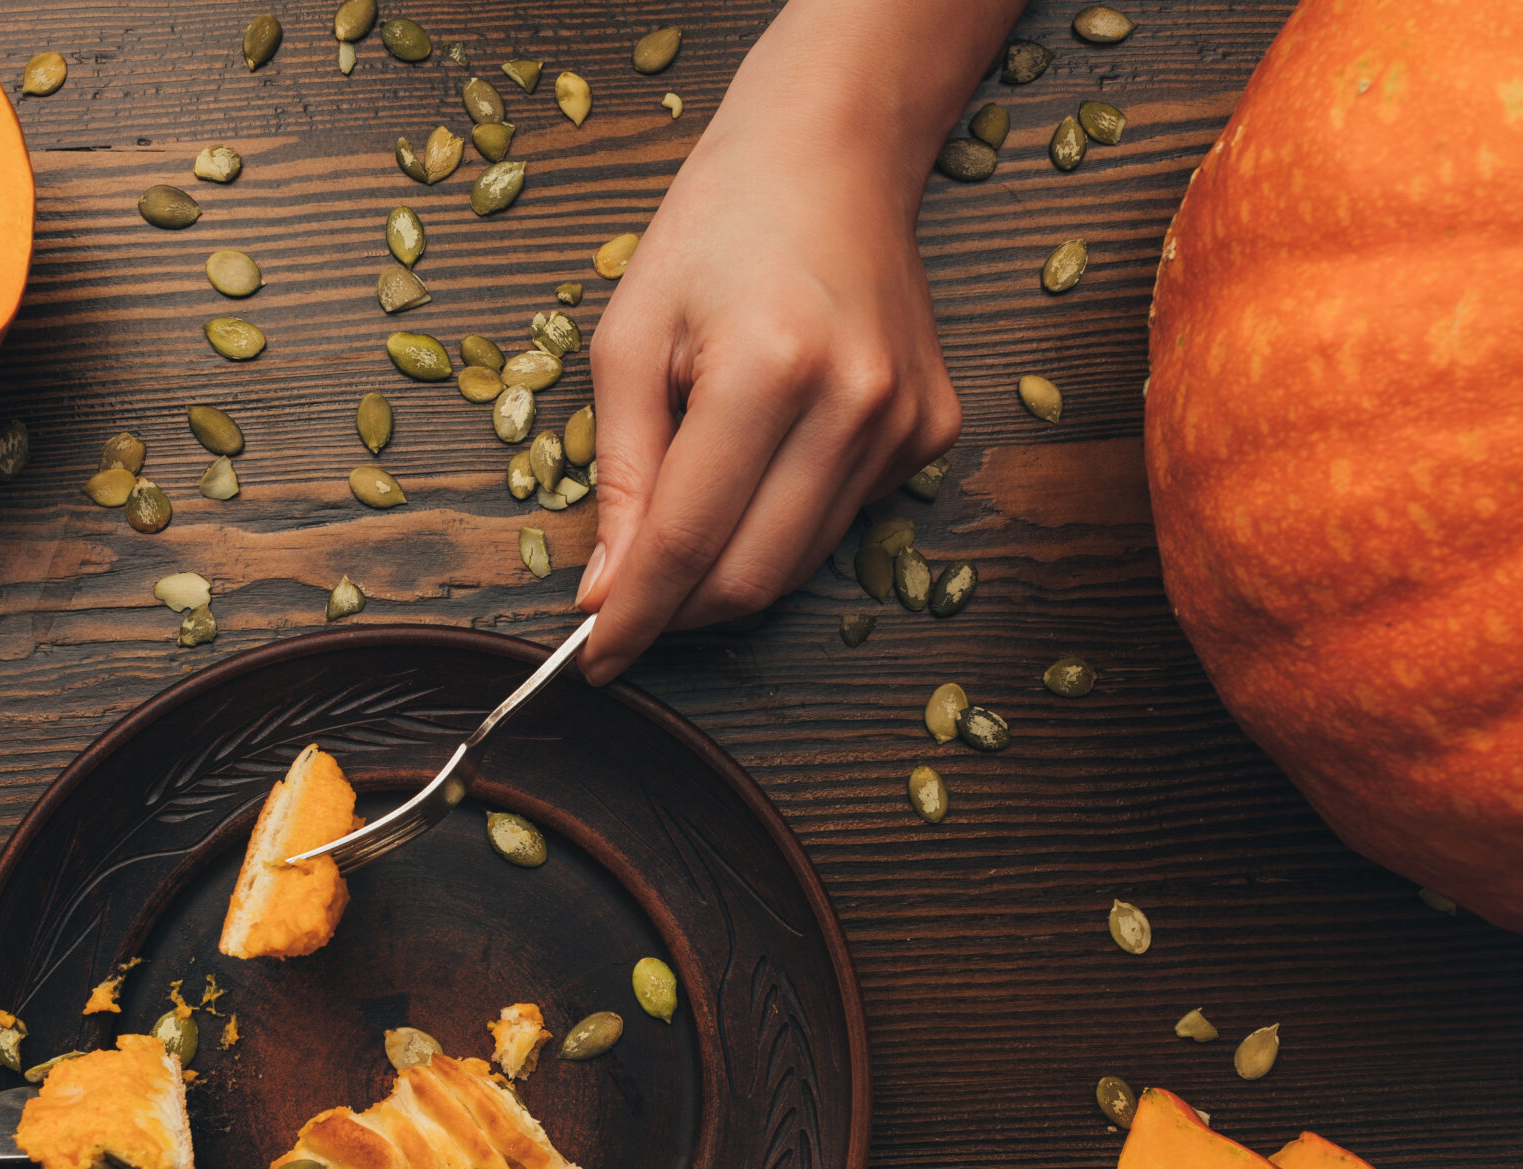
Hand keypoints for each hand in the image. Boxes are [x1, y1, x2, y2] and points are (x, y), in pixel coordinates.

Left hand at [577, 0, 1022, 681]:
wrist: (833, 156)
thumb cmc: (717, 231)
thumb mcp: (630, 338)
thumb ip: (621, 474)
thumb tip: (607, 591)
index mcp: (768, 370)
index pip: (688, 541)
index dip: (634, 615)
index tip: (593, 658)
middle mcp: (853, 405)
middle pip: (753, 576)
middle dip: (679, 612)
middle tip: (625, 607)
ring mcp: (904, 424)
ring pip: (798, 562)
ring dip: (728, 572)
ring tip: (686, 519)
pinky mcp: (930, 432)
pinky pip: (839, 522)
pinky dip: (781, 524)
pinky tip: (759, 465)